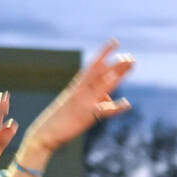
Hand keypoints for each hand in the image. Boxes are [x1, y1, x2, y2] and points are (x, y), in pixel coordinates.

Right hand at [18, 39, 133, 162]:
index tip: (115, 42)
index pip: (93, 66)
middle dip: (116, 65)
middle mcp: (81, 91)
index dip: (104, 53)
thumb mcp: (78, 104)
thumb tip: (110, 97)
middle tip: (131, 57)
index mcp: (77, 86)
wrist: (45, 133)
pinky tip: (127, 104)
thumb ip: (94, 98)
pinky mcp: (86, 116)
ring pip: (103, 85)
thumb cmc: (62, 119)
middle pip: (101, 74)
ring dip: (116, 76)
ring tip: (128, 68)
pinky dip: (115, 107)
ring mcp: (84, 102)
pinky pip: (103, 110)